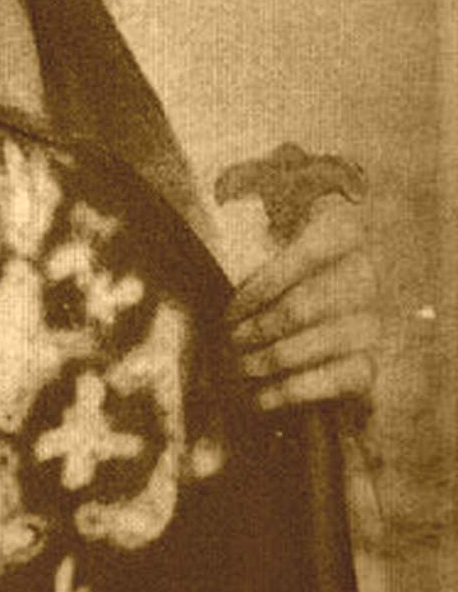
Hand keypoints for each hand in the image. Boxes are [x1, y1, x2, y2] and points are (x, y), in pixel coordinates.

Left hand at [226, 197, 380, 411]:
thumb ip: (246, 197)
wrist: (319, 309)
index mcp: (342, 230)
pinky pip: (334, 380)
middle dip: (256, 328)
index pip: (302, 256)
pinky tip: (259, 398)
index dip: (261, 287)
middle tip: (225, 341)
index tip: (228, 311)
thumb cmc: (277, 258)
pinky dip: (291, 391)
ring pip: (316, 342)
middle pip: (302, 306)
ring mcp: (372, 320)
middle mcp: (365, 274)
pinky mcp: (370, 362)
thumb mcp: (265, 218)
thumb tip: (219, 193)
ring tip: (235, 367)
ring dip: (267, 358)